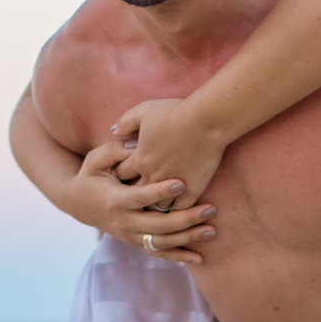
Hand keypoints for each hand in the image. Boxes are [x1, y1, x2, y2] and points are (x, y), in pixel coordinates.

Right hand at [64, 143, 217, 258]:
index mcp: (115, 200)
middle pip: (158, 225)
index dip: (160, 192)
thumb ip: (115, 150)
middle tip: (211, 208)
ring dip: (189, 238)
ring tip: (212, 229)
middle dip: (186, 218)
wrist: (78, 204)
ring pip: (162, 242)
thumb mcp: (96, 159)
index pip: (141, 198)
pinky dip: (179, 257)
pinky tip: (200, 258)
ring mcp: (130, 236)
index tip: (182, 183)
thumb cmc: (91, 175)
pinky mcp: (136, 243)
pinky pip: (159, 253)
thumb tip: (137, 142)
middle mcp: (123, 222)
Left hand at [110, 98, 227, 208]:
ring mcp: (172, 185)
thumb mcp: (144, 110)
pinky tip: (179, 208)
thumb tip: (114, 132)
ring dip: (156, 204)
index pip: (122, 173)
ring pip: (157, 205)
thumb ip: (126, 122)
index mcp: (139, 158)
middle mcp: (152, 175)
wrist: (206, 121)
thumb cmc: (175, 112)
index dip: (122, 173)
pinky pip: (180, 209)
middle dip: (136, 193)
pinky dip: (177, 210)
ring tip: (158, 204)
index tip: (126, 173)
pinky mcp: (192, 190)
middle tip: (139, 193)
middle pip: (136, 192)